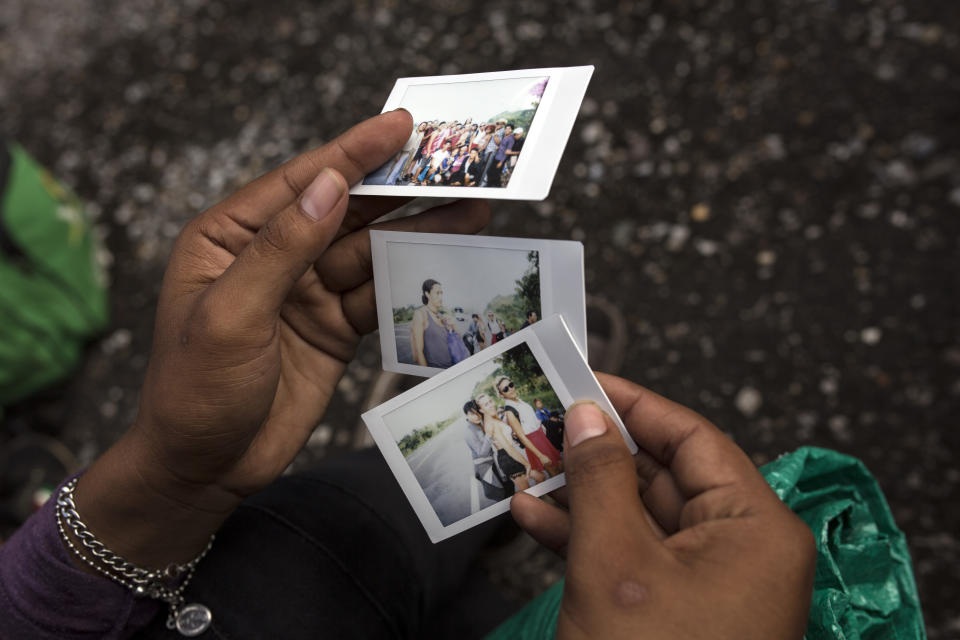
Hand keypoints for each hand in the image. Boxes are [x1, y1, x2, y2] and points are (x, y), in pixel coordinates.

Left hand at [74, 110, 489, 567]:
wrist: (204, 469)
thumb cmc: (195, 391)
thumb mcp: (230, 316)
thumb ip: (281, 250)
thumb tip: (329, 185)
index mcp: (230, 237)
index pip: (301, 183)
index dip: (353, 153)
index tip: (401, 126)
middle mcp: (272, 255)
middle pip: (344, 212)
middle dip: (399, 191)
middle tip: (455, 168)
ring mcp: (306, 292)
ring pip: (370, 252)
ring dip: (417, 233)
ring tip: (471, 211)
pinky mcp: (333, 327)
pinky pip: (378, 295)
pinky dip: (411, 282)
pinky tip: (447, 264)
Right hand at [511, 374, 815, 638]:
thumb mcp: (615, 562)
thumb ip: (600, 480)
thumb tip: (587, 414)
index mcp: (754, 528)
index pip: (694, 439)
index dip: (636, 404)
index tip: (583, 379)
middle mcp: (738, 549)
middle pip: (662, 475)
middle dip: (596, 452)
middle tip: (544, 423)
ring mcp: (705, 583)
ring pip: (637, 515)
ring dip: (579, 494)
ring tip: (526, 465)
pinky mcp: (672, 611)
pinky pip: (628, 555)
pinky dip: (583, 536)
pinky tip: (532, 516)